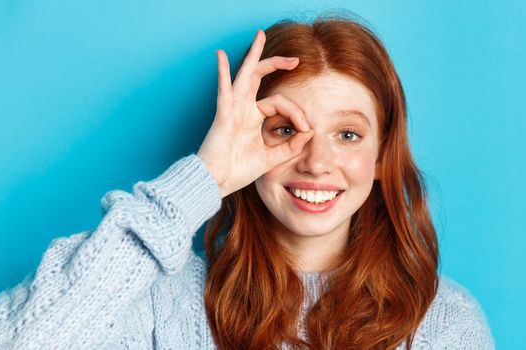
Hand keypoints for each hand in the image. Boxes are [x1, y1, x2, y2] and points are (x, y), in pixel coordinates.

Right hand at [197, 29, 312, 197]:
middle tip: (295, 59)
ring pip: (244, 76)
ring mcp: (232, 109)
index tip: (307, 128)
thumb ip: (291, 146)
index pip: (280, 104)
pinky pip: (223, 90)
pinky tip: (221, 56)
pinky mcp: (223, 115)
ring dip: (253, 56)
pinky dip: (222, 72)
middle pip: (259, 78)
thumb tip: (310, 132)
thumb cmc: (238, 171)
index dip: (297, 113)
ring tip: (259, 36)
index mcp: (253, 118)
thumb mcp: (272, 158)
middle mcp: (243, 109)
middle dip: (276, 64)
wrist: (215, 183)